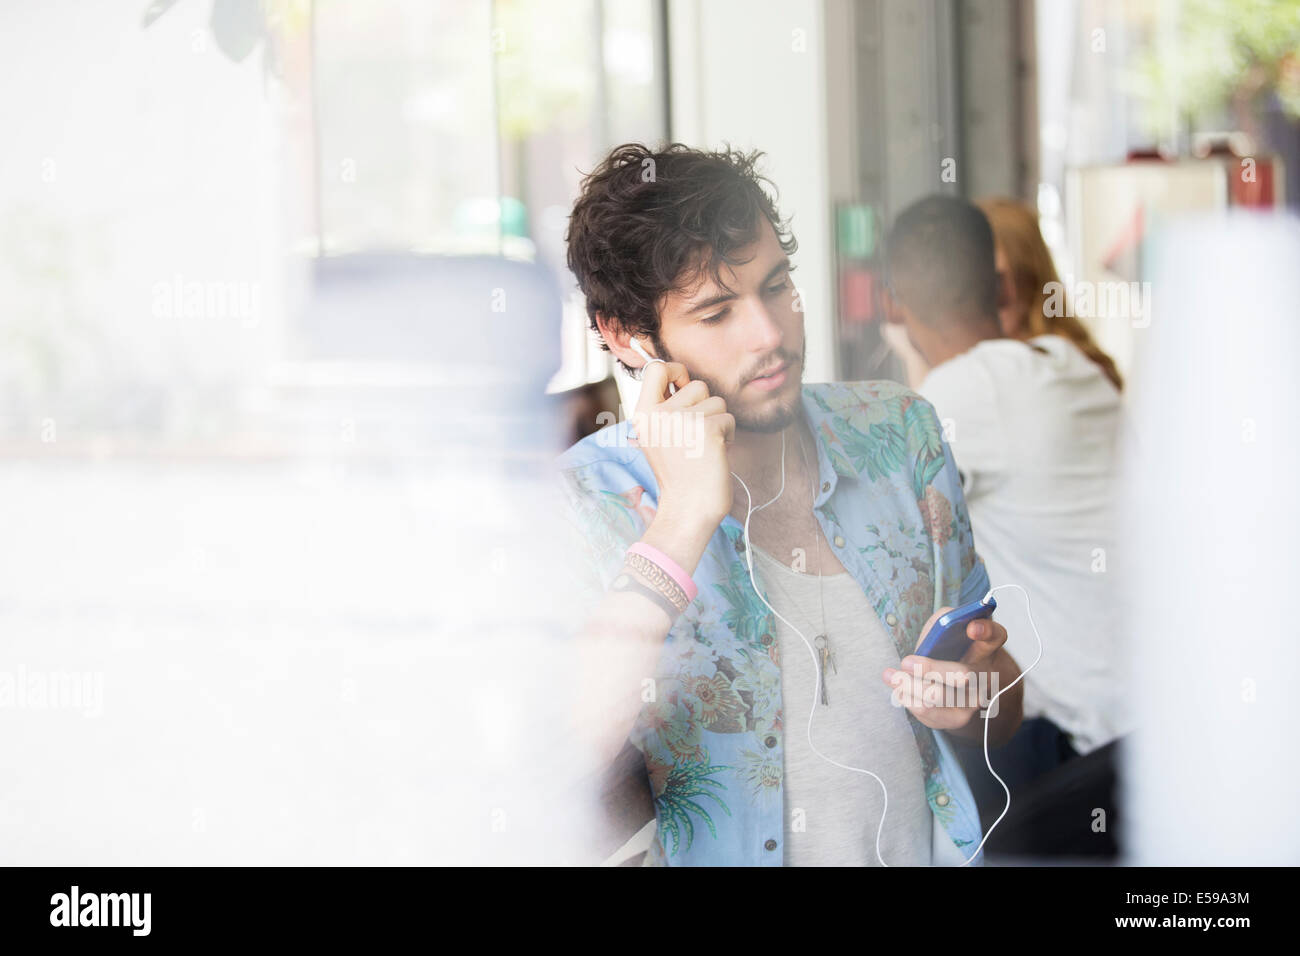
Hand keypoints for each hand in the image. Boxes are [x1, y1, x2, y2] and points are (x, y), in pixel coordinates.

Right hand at [628, 360, 734, 527]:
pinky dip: (729, 435)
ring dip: (719, 422)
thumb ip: (665, 408)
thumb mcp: (658, 437)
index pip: (656, 368)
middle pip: (696, 384)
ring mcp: (682, 420)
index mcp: (643, 414)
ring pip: (717, 401)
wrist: (688, 508)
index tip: (682, 384)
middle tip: (696, 436)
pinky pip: (729, 418)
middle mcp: (659, 414)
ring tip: (706, 446)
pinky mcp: (706, 429)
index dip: (675, 370)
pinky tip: (716, 453)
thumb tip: (682, 379)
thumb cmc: (679, 474)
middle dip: (705, 406)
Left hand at [882, 606, 1007, 731]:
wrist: (958, 689)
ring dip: (909, 685)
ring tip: (890, 675)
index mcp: (985, 647)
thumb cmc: (950, 652)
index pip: (994, 635)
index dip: (984, 630)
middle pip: (962, 674)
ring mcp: (973, 701)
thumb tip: (938, 629)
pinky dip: (907, 699)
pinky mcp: (956, 720)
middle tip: (906, 661)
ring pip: (938, 697)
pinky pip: (927, 713)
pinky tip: (898, 689)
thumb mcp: (948, 632)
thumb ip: (944, 623)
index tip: (971, 628)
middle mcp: (985, 676)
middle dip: (930, 668)